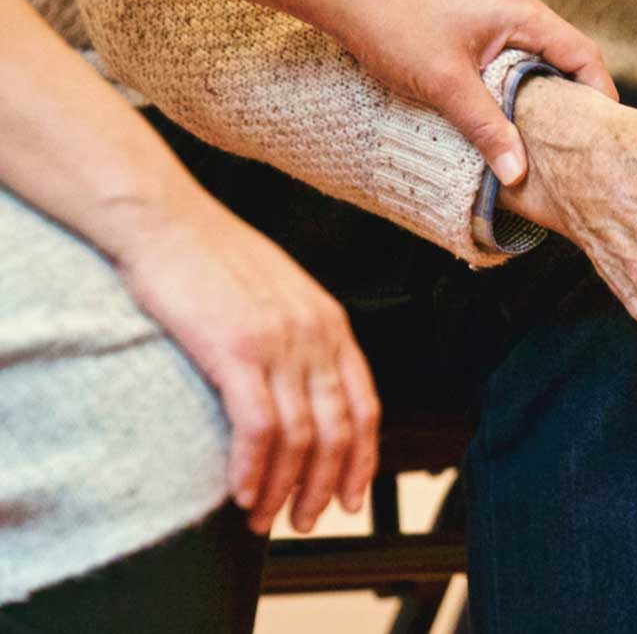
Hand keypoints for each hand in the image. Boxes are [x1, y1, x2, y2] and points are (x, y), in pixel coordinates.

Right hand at [104, 189, 380, 535]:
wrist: (166, 221)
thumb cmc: (213, 257)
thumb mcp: (279, 294)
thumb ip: (301, 338)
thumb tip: (304, 389)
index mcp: (331, 323)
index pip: (365, 406)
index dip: (362, 460)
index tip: (349, 497)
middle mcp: (315, 335)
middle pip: (338, 430)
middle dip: (324, 486)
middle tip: (305, 521)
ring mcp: (279, 342)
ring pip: (301, 437)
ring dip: (285, 489)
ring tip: (265, 518)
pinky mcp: (236, 349)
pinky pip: (258, 427)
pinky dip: (253, 469)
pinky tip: (241, 492)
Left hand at [329, 0, 617, 185]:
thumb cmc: (394, 27)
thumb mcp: (445, 86)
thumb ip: (487, 129)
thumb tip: (519, 174)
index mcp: (520, 11)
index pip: (583, 54)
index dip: (599, 95)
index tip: (603, 134)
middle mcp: (516, 4)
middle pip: (566, 54)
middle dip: (575, 98)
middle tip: (578, 143)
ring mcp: (496, 8)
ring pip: (538, 55)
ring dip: (544, 91)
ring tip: (546, 135)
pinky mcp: (476, 17)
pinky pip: (514, 52)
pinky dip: (519, 81)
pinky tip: (508, 111)